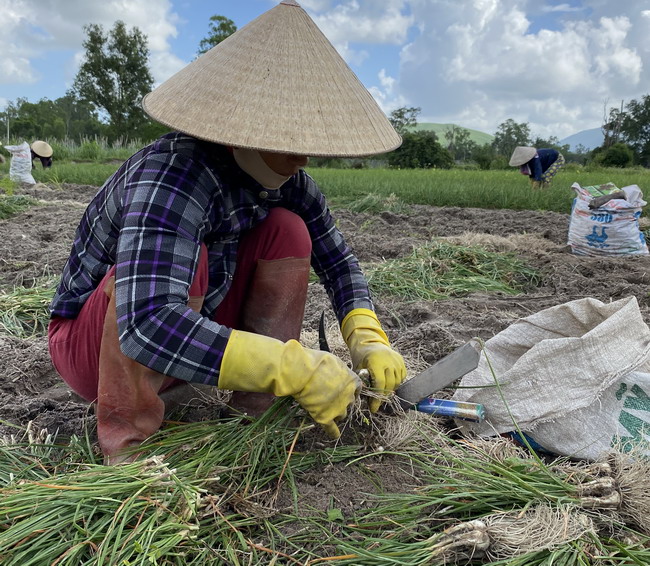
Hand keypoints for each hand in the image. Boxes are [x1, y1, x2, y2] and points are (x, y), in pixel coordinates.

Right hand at [219, 330, 360, 437]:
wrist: (301, 373)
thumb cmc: (316, 362)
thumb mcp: (334, 362)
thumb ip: (340, 371)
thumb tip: (338, 373)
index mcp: (353, 382)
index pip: (357, 390)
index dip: (350, 390)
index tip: (343, 390)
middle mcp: (349, 397)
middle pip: (349, 403)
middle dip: (342, 401)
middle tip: (331, 397)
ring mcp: (338, 409)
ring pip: (342, 415)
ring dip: (336, 413)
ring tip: (327, 410)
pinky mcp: (325, 418)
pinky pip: (332, 430)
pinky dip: (333, 432)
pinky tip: (334, 435)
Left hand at [341, 309, 406, 411]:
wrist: (370, 341)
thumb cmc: (361, 356)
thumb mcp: (358, 367)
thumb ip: (363, 381)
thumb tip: (366, 398)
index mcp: (376, 362)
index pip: (380, 384)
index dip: (377, 398)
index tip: (373, 408)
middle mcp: (389, 361)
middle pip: (390, 385)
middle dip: (383, 397)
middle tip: (377, 403)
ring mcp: (397, 361)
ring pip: (397, 382)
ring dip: (390, 390)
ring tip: (382, 394)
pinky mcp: (401, 361)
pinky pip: (402, 377)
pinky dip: (396, 383)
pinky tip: (388, 384)